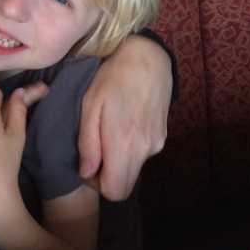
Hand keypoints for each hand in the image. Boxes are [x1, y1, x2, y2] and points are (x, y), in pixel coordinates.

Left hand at [78, 35, 171, 200]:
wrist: (147, 57)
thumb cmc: (113, 77)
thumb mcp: (90, 105)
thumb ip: (88, 143)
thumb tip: (86, 172)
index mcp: (124, 144)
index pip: (113, 191)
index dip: (97, 184)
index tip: (88, 162)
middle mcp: (145, 150)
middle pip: (125, 185)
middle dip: (107, 175)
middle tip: (96, 148)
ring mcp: (157, 143)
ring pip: (134, 169)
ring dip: (119, 160)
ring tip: (109, 128)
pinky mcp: (163, 136)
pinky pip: (143, 154)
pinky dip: (131, 148)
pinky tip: (124, 122)